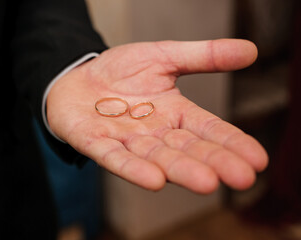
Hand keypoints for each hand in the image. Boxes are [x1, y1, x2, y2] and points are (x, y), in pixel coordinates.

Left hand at [47, 39, 267, 193]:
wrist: (77, 77)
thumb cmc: (120, 71)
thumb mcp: (163, 56)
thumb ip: (202, 56)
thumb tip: (251, 51)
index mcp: (173, 113)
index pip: (207, 129)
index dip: (231, 142)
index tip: (257, 159)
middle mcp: (153, 132)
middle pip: (186, 148)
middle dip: (212, 162)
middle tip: (242, 178)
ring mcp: (124, 139)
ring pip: (155, 156)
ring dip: (179, 169)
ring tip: (207, 182)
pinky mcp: (95, 142)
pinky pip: (114, 157)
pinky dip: (132, 168)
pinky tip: (153, 180)